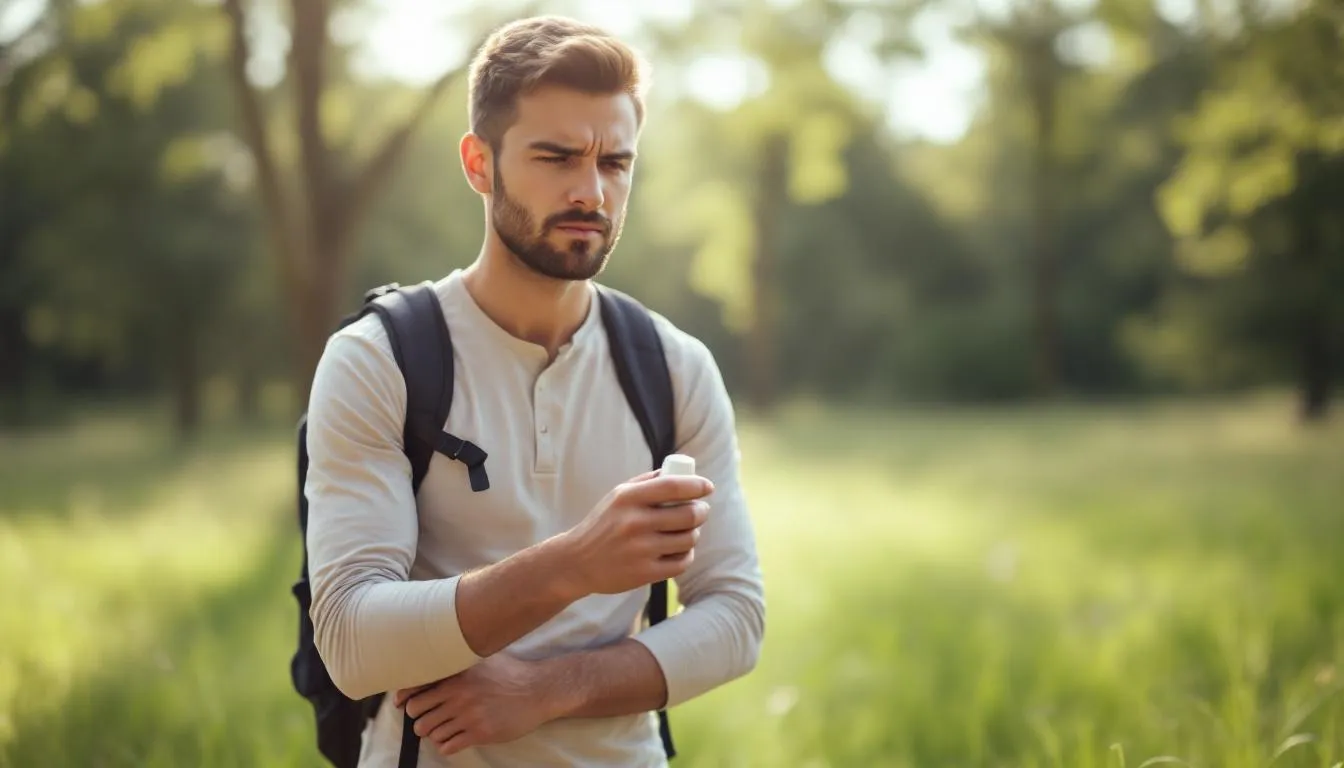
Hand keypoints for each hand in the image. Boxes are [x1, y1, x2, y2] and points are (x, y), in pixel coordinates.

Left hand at [394, 654, 555, 756]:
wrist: (538, 691)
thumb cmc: (510, 672)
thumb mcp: (482, 657)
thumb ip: (458, 658)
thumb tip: (432, 656)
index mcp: (456, 673)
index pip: (416, 688)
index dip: (404, 698)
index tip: (402, 703)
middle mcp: (459, 694)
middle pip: (418, 713)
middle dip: (419, 717)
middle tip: (427, 717)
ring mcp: (469, 715)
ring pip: (431, 732)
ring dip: (433, 732)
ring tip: (442, 727)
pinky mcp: (479, 733)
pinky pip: (448, 746)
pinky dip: (445, 744)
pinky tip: (453, 738)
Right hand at [557, 469, 712, 597]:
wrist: (577, 562)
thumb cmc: (603, 524)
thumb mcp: (617, 496)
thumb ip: (647, 482)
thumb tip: (683, 472)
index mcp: (627, 498)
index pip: (673, 486)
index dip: (697, 485)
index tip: (707, 487)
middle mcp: (634, 523)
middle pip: (688, 514)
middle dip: (701, 511)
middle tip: (701, 510)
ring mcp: (640, 550)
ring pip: (688, 539)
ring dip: (694, 534)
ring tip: (687, 531)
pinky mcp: (644, 573)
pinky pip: (682, 562)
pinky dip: (687, 555)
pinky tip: (679, 550)